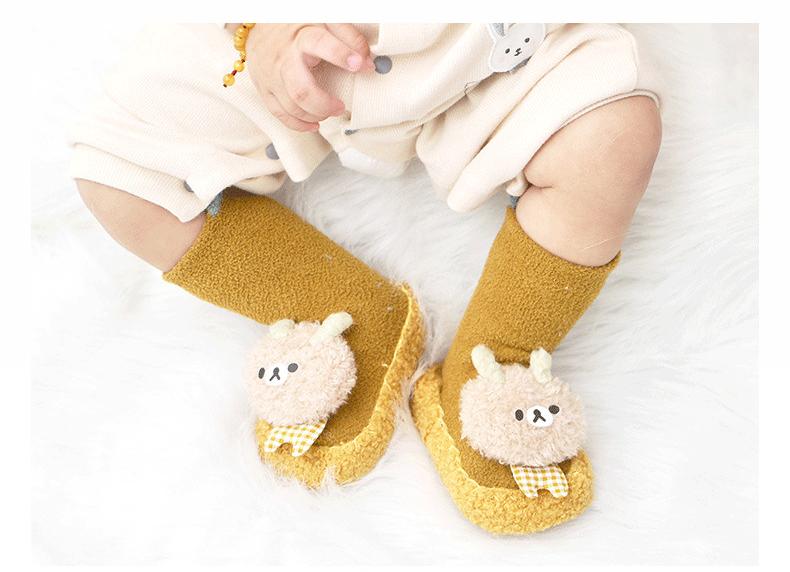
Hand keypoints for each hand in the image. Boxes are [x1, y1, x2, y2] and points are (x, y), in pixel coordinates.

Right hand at [244, 24, 373, 131]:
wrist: (260, 27)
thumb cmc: (298, 26)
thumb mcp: (325, 22)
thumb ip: (349, 38)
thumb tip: (367, 63)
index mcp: (302, 36)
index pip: (320, 44)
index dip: (341, 55)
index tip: (358, 65)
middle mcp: (284, 58)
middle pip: (301, 90)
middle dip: (324, 104)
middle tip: (340, 106)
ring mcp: (272, 75)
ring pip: (291, 106)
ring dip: (315, 116)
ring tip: (328, 111)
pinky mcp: (265, 88)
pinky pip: (279, 113)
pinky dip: (299, 124)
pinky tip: (314, 124)